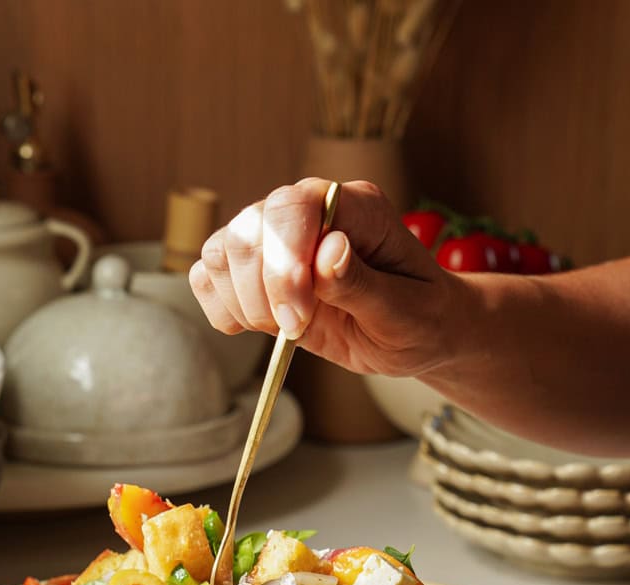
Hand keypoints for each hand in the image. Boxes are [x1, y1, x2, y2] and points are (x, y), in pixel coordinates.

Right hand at [189, 177, 458, 377]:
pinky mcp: (256, 272)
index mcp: (355, 207)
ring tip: (285, 329)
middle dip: (262, 292)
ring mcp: (278, 239)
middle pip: (247, 228)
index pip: (294, 205)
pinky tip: (257, 327)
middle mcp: (310, 212)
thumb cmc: (420, 319)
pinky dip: (222, 308)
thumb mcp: (406, 312)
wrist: (415, 333)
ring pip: (222, 251)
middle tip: (297, 330)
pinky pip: (209, 276)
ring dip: (242, 302)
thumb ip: (364, 283)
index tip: (299, 318)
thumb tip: (329, 251)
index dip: (284, 261)